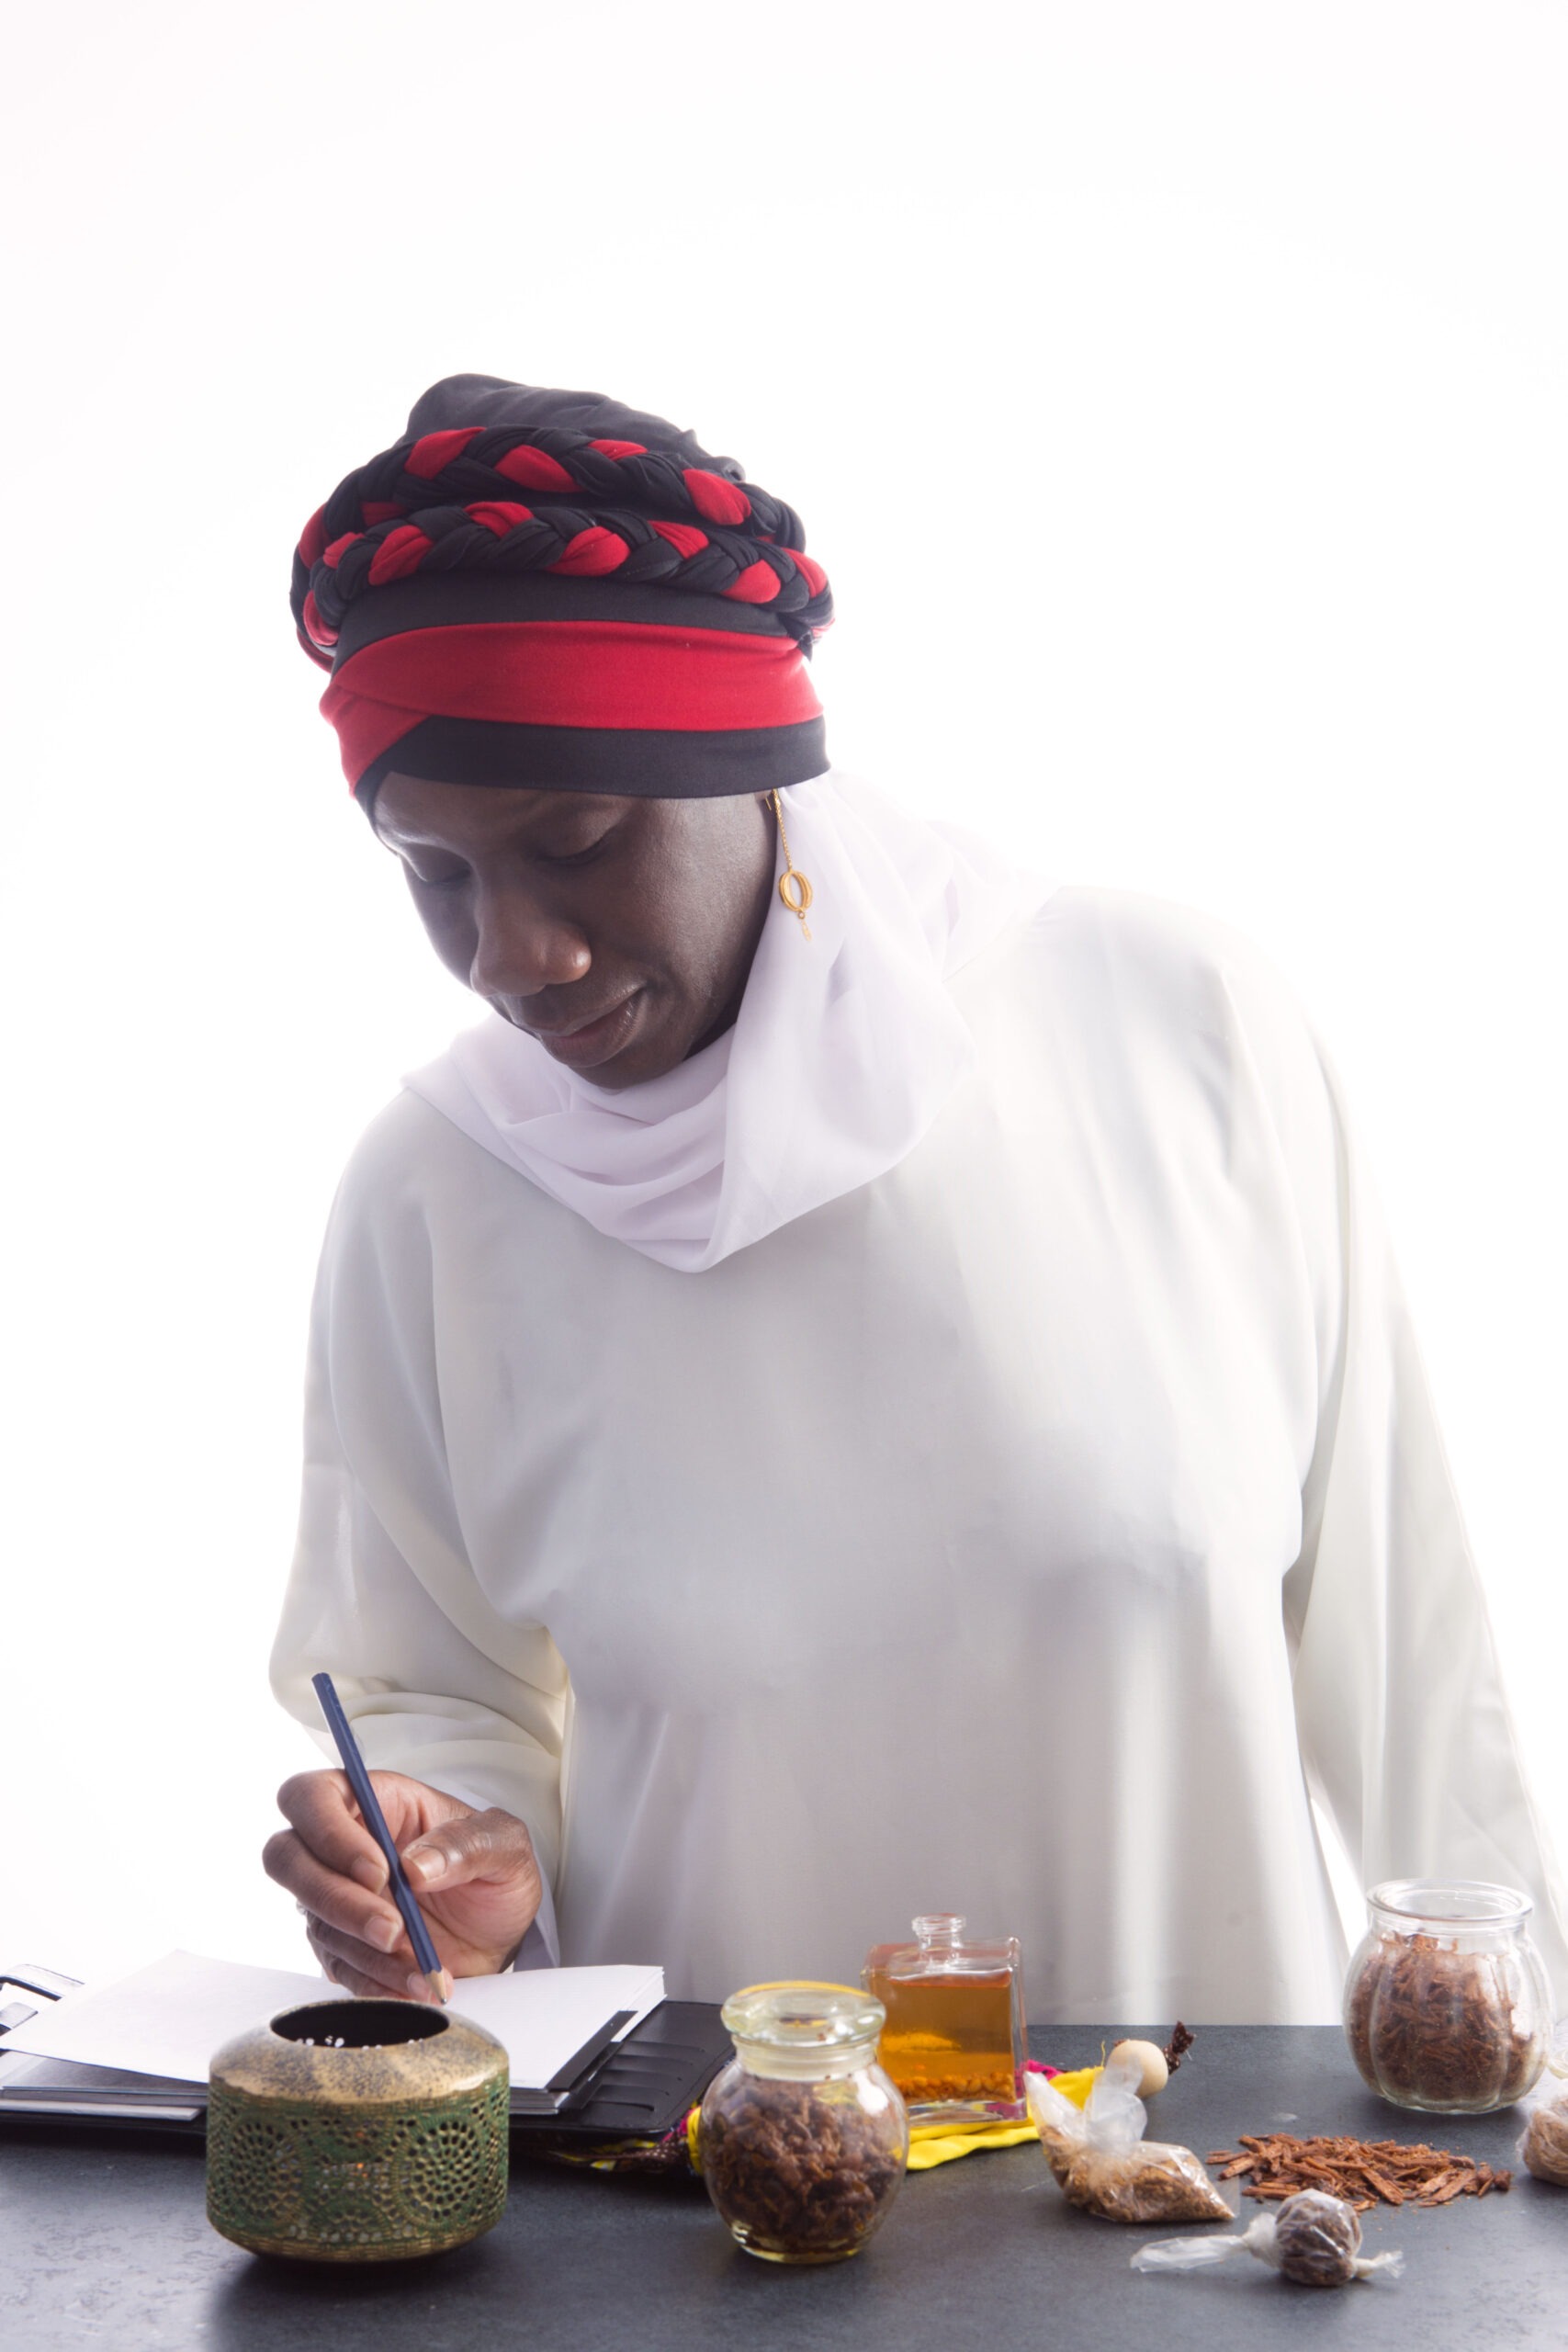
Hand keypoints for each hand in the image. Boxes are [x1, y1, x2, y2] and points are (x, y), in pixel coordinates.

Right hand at [263, 1770, 541, 2001]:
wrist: (499, 1932)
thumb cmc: (495, 1871)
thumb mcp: (505, 1845)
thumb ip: (468, 1843)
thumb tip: (416, 1865)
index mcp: (375, 1800)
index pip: (312, 1796)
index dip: (329, 1832)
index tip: (379, 1871)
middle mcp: (343, 1845)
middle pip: (287, 1858)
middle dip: (336, 1900)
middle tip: (393, 1929)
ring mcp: (335, 1898)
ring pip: (314, 1921)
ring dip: (367, 1951)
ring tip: (424, 1965)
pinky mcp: (341, 1946)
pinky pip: (337, 1967)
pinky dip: (375, 1981)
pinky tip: (414, 1985)